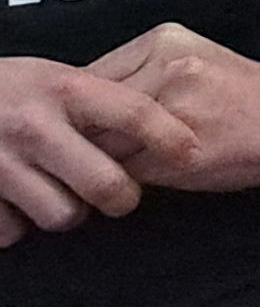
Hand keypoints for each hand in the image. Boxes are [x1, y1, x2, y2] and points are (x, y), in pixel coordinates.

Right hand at [0, 57, 189, 239]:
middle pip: (105, 183)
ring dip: (69, 210)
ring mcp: (2, 162)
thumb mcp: (56, 76)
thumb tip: (162, 118)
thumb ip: (99, 97)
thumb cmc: (11, 88)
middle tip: (123, 194)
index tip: (192, 152)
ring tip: (64, 191)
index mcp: (64, 88)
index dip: (170, 135)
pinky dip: (19, 222)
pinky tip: (19, 201)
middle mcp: (35, 125)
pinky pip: (14, 230)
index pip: (133, 112)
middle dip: (124, 197)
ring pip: (64, 214)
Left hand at [86, 28, 259, 195]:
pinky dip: (126, 182)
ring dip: (102, 165)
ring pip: (102, 147)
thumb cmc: (245, 94)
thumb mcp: (190, 61)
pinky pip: (129, 173)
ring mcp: (177, 107)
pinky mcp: (185, 151)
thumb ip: (138, 76)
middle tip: (92, 157)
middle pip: (87, 114)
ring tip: (117, 171)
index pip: (85, 81)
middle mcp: (167, 66)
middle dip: (86, 141)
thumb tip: (75, 112)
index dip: (78, 114)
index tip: (83, 132)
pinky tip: (147, 178)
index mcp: (163, 40)